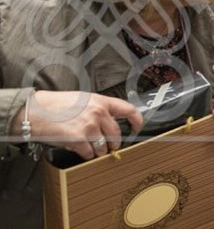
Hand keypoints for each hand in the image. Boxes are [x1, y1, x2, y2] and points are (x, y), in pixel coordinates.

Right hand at [13, 91, 143, 159]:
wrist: (35, 111)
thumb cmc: (56, 105)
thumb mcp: (83, 100)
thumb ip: (99, 109)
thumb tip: (111, 122)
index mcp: (101, 101)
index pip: (129, 110)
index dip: (136, 122)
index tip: (136, 128)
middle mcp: (98, 113)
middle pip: (117, 135)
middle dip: (113, 144)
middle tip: (107, 146)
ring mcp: (89, 127)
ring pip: (104, 147)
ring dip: (98, 151)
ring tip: (87, 145)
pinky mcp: (79, 140)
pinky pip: (90, 153)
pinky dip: (85, 154)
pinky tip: (78, 148)